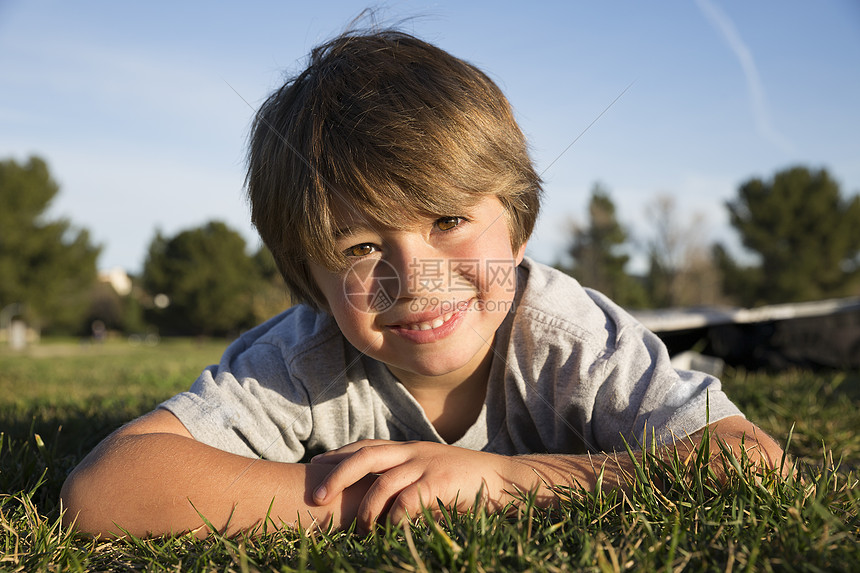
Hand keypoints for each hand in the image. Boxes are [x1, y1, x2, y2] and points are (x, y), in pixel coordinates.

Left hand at [310, 440, 523, 529]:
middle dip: (337, 475)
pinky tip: (390, 532)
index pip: (366, 445)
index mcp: (409, 449)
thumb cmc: (466, 484)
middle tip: (316, 497)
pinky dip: (395, 518)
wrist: (505, 480)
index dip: (339, 455)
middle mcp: (413, 451)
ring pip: (383, 482)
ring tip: (360, 531)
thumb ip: (407, 481)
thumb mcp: (431, 474)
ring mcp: (427, 464)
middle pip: (365, 456)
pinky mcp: (441, 481)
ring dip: (366, 509)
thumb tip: (380, 503)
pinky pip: (409, 500)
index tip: (316, 466)